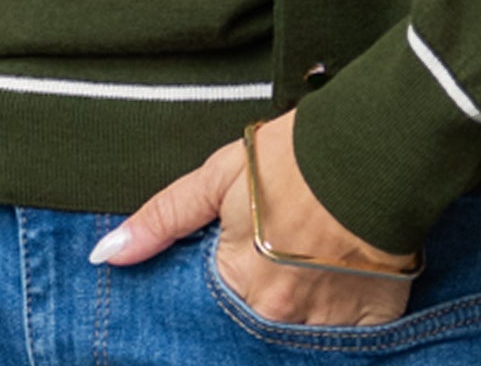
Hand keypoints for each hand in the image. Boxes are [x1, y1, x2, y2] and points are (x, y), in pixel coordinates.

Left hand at [89, 110, 417, 327]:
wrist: (372, 152)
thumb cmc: (290, 159)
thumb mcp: (216, 179)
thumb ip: (163, 220)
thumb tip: (106, 255)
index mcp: (238, 284)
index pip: (214, 300)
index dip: (225, 272)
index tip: (240, 248)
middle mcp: (279, 316)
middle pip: (258, 315)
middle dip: (262, 287)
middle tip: (279, 244)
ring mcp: (330, 324)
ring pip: (301, 325)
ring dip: (300, 297)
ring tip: (310, 251)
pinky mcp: (375, 320)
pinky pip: (349, 328)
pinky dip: (342, 303)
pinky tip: (342, 266)